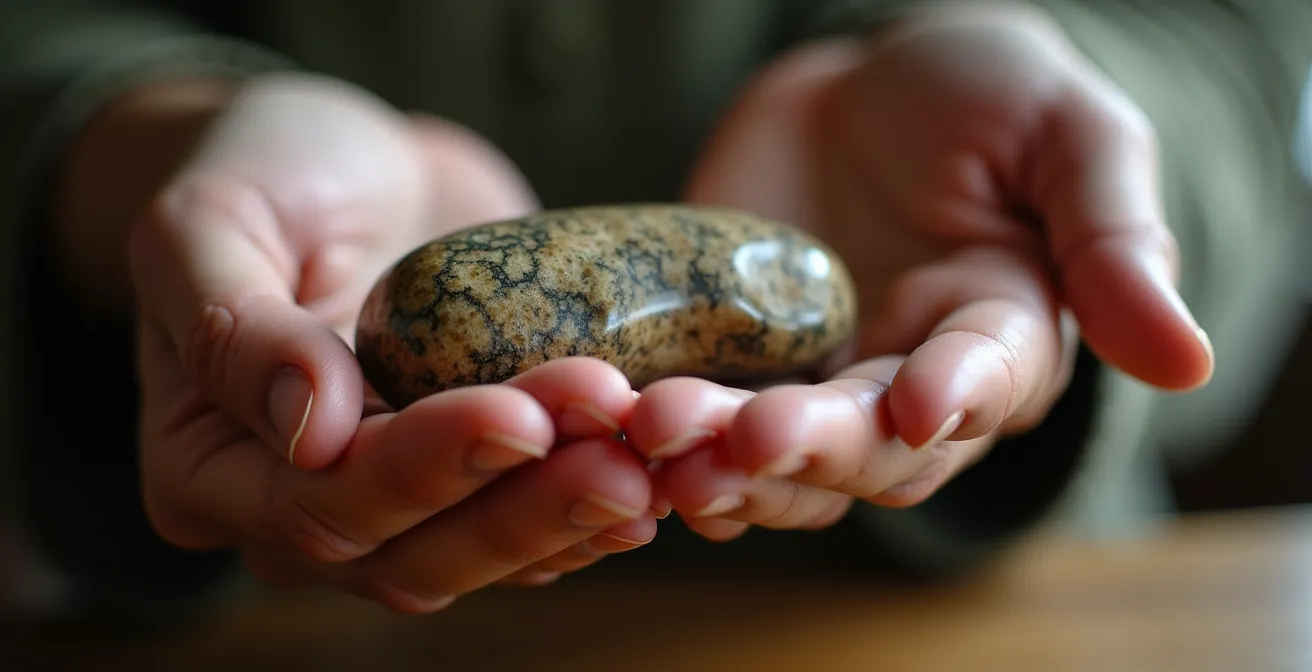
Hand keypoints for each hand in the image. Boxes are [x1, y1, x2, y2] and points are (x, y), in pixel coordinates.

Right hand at [122, 74, 653, 611]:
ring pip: (482, 550)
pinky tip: (658, 477)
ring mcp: (394, 499)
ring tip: (650, 462)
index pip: (318, 502)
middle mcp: (298, 507)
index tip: (517, 415)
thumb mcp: (210, 222)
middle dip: (520, 506)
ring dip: (571, 513)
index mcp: (209, 468)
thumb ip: (236, 328)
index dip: (423, 470)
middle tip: (616, 456)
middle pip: (412, 554)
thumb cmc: (264, 174)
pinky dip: (591, 507)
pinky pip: (528, 517)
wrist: (355, 161)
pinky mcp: (471, 473)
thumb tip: (311, 428)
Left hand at [628, 4, 1212, 538]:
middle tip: (744, 435)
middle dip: (809, 445)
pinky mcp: (728, 360)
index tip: (918, 404)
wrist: (866, 89)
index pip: (983, 388)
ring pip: (771, 458)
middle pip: (864, 448)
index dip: (952, 398)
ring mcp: (809, 379)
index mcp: (999, 340)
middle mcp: (904, 384)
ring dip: (718, 461)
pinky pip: (696, 418)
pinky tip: (616, 430)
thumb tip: (1186, 361)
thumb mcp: (1069, 136)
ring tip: (659, 435)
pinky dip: (660, 435)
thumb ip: (1112, 239)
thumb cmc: (987, 99)